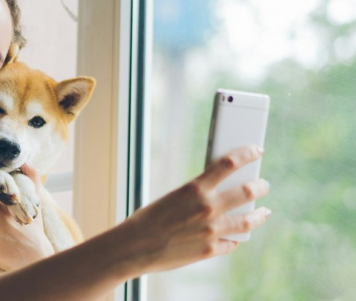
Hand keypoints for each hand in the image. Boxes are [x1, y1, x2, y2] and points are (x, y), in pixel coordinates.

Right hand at [121, 145, 270, 273]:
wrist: (134, 247)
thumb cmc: (148, 220)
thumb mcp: (173, 198)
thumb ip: (197, 195)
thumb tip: (217, 194)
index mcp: (195, 188)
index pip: (229, 163)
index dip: (247, 154)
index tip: (257, 150)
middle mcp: (208, 208)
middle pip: (247, 191)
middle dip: (260, 186)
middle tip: (263, 184)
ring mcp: (212, 231)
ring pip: (248, 220)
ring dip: (260, 214)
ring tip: (264, 212)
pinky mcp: (210, 250)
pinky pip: (232, 243)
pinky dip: (235, 238)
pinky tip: (237, 236)